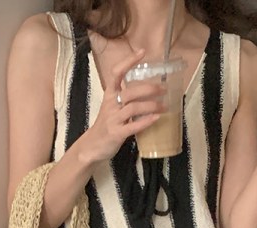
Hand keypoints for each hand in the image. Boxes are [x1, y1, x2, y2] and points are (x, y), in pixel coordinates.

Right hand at [81, 48, 167, 163]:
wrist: (92, 146)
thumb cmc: (106, 125)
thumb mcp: (112, 106)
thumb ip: (125, 97)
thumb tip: (145, 88)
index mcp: (110, 95)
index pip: (117, 73)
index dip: (128, 61)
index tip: (142, 52)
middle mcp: (111, 104)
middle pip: (130, 92)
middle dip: (149, 88)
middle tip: (163, 89)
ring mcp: (113, 119)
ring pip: (133, 108)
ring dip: (151, 106)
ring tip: (164, 106)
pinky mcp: (117, 133)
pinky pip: (133, 126)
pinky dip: (146, 121)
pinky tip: (156, 118)